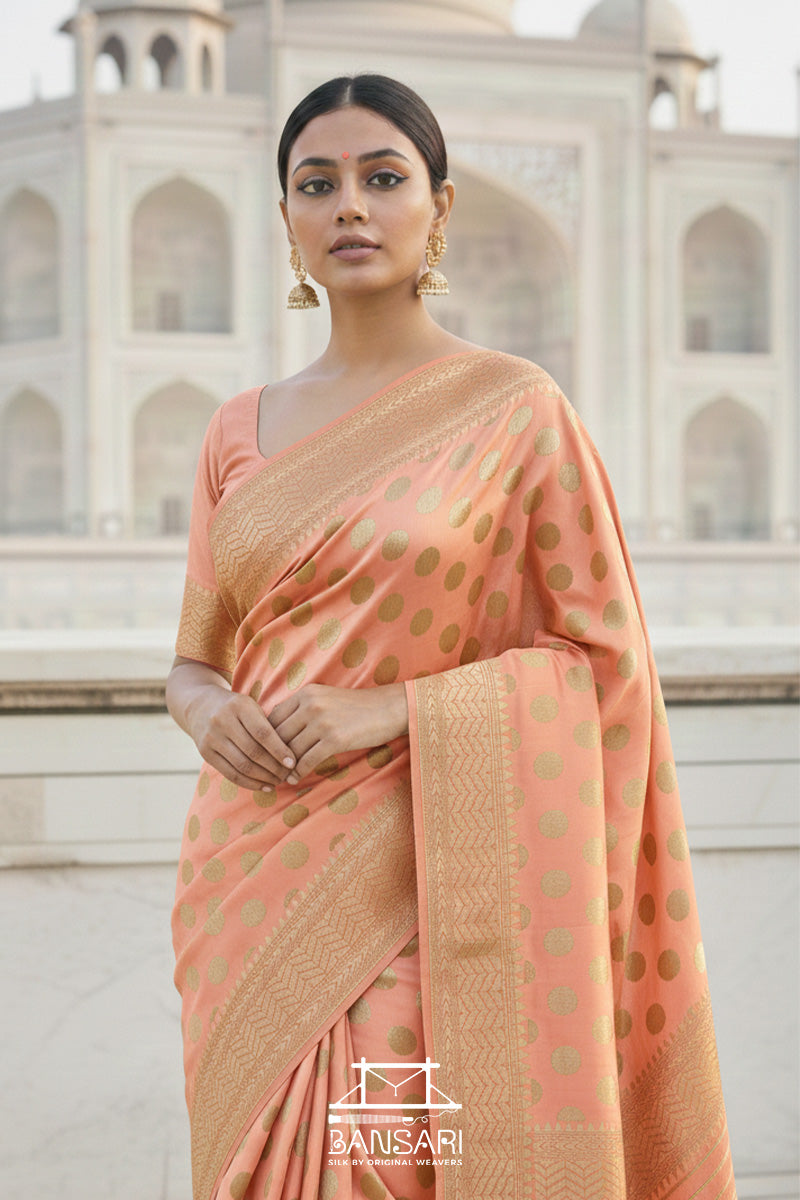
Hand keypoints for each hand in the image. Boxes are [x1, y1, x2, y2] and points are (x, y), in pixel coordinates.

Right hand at [187, 687, 296, 790]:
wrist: (200, 705)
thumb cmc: (236, 708)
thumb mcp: (252, 707)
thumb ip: (270, 725)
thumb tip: (292, 756)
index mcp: (239, 706)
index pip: (263, 733)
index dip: (279, 750)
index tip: (293, 764)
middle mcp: (222, 721)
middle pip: (253, 752)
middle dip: (274, 768)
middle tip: (289, 776)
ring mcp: (211, 738)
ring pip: (242, 765)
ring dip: (264, 778)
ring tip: (279, 782)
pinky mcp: (205, 752)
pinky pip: (230, 774)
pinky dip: (249, 783)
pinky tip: (264, 786)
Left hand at [267, 682, 408, 782]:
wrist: (388, 708)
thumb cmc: (356, 707)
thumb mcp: (326, 698)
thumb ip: (302, 708)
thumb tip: (277, 728)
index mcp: (306, 693)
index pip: (274, 717)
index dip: (266, 738)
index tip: (264, 753)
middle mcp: (311, 704)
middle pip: (279, 735)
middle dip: (271, 755)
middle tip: (268, 770)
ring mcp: (322, 721)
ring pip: (291, 749)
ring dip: (284, 767)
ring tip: (280, 777)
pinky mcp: (335, 739)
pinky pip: (308, 760)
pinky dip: (299, 772)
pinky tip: (296, 778)